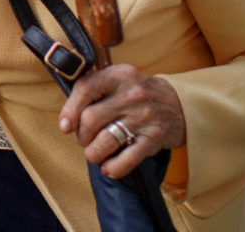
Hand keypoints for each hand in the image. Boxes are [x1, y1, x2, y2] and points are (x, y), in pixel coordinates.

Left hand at [57, 64, 185, 179]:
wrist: (180, 104)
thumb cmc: (139, 94)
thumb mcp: (119, 80)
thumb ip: (94, 91)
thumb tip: (67, 119)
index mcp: (118, 75)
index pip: (85, 88)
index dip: (69, 110)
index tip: (65, 126)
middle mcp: (131, 94)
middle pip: (90, 119)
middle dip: (81, 135)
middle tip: (84, 139)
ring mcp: (143, 117)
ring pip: (105, 141)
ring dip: (93, 153)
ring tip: (95, 153)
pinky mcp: (153, 138)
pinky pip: (127, 159)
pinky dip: (114, 167)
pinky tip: (108, 168)